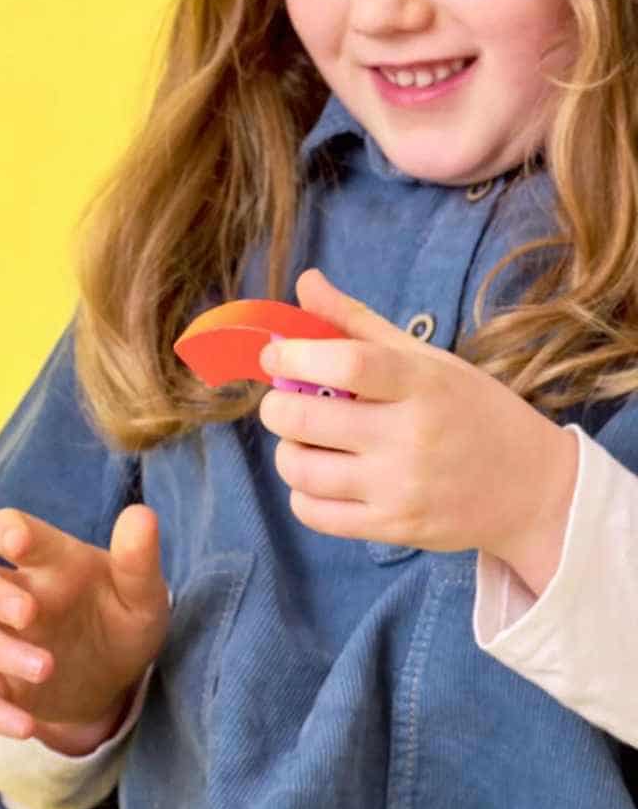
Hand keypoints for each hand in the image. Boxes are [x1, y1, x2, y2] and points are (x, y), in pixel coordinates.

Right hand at [0, 504, 168, 753]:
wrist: (115, 681)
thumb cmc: (123, 620)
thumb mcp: (142, 594)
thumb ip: (139, 559)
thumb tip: (141, 515)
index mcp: (47, 563)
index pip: (8, 529)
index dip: (5, 531)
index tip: (15, 541)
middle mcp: (15, 597)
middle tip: (28, 614)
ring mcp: (2, 641)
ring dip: (0, 650)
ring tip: (46, 668)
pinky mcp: (1, 685)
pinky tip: (26, 727)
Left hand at [257, 268, 577, 584]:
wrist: (533, 489)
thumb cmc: (473, 412)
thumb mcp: (428, 361)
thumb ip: (359, 322)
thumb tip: (306, 281)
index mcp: (423, 384)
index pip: (346, 364)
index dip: (294, 356)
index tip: (275, 355)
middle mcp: (411, 436)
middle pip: (304, 417)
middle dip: (276, 406)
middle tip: (284, 401)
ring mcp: (401, 486)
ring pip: (299, 468)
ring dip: (287, 451)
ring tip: (305, 440)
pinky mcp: (393, 527)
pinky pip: (313, 512)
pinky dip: (301, 493)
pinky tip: (321, 477)